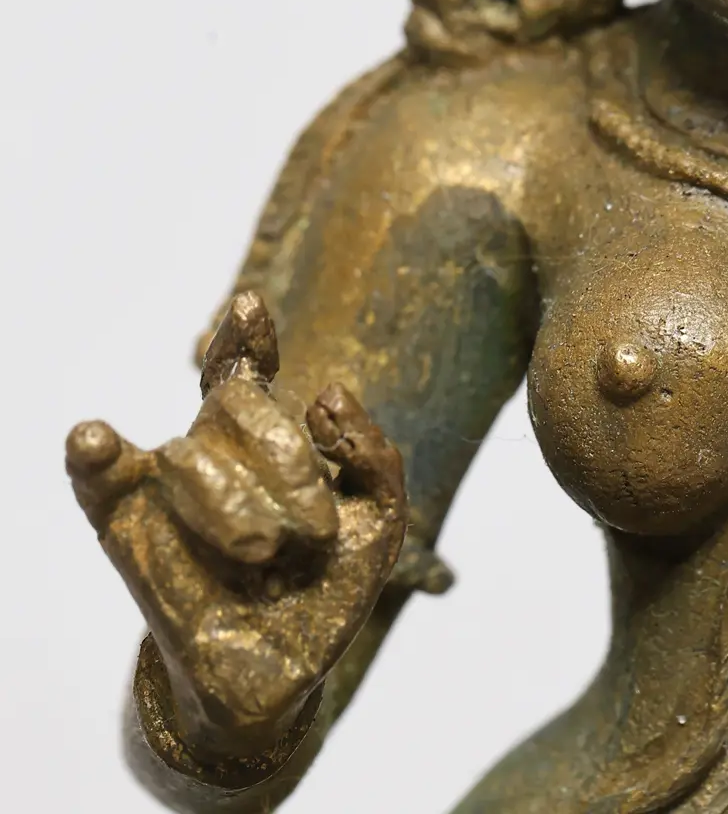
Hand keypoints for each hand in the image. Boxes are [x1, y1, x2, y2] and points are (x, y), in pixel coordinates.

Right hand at [66, 291, 405, 777]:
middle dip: (284, 454)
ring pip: (189, 453)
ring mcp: (169, 494)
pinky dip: (93, 460)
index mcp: (266, 442)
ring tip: (268, 553)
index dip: (244, 337)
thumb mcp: (377, 522)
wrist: (282, 677)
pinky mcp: (130, 539)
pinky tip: (94, 438)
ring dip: (237, 503)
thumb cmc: (323, 588)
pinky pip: (100, 487)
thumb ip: (375, 456)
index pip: (245, 369)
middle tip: (314, 529)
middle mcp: (214, 456)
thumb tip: (325, 394)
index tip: (250, 305)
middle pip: (236, 402)